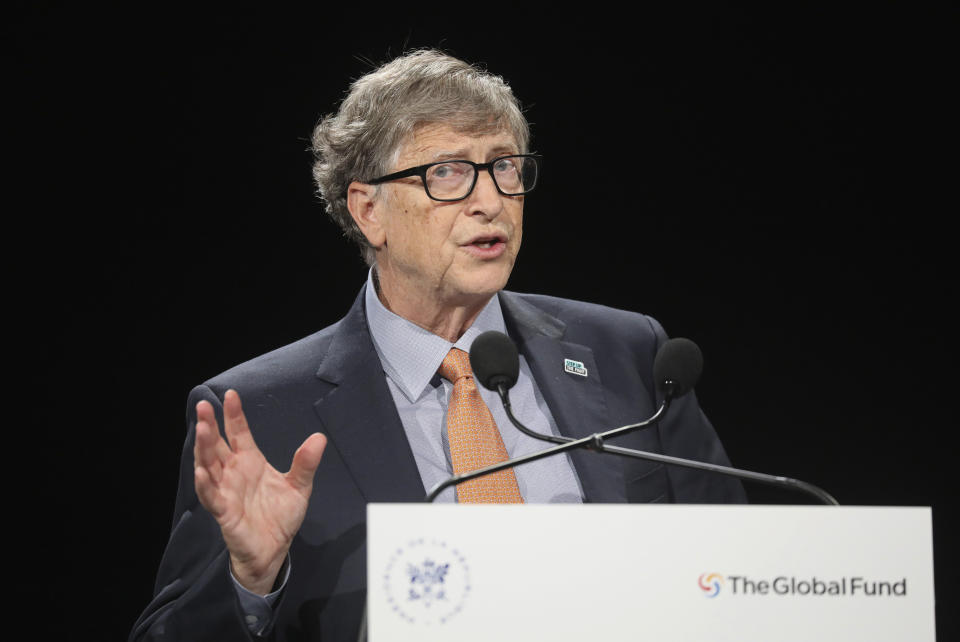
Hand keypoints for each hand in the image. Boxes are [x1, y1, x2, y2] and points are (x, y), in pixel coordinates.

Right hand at [193, 389, 326, 594]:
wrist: (275, 549)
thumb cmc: (280, 517)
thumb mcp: (299, 486)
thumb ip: (306, 463)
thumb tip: (319, 437)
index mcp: (250, 461)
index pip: (238, 433)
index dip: (233, 415)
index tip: (231, 395)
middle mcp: (234, 472)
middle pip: (217, 445)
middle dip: (209, 426)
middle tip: (203, 406)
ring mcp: (226, 491)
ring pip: (209, 466)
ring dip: (203, 448)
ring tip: (201, 429)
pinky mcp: (224, 512)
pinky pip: (211, 497)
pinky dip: (205, 485)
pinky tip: (201, 472)